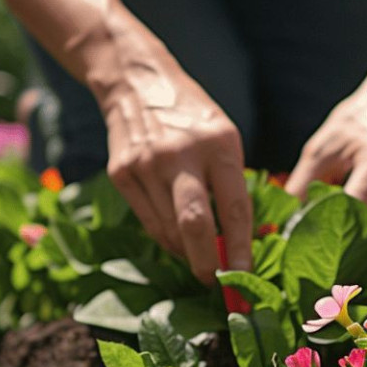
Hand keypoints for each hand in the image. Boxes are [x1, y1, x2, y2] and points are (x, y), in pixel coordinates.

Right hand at [102, 63, 251, 283]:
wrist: (137, 84)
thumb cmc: (193, 118)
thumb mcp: (225, 138)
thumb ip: (233, 184)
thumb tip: (241, 241)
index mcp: (218, 144)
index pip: (234, 208)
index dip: (240, 249)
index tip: (245, 278)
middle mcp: (180, 154)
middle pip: (195, 224)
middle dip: (206, 263)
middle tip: (215, 283)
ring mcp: (146, 164)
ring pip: (168, 230)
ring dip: (186, 252)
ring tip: (198, 257)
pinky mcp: (121, 173)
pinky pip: (148, 221)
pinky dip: (165, 237)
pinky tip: (176, 238)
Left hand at [286, 56, 366, 246]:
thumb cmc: (354, 123)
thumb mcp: (321, 148)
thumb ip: (301, 186)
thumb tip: (284, 227)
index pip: (355, 208)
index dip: (330, 232)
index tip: (306, 249)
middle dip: (357, 251)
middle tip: (329, 265)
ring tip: (343, 258)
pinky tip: (360, 239)